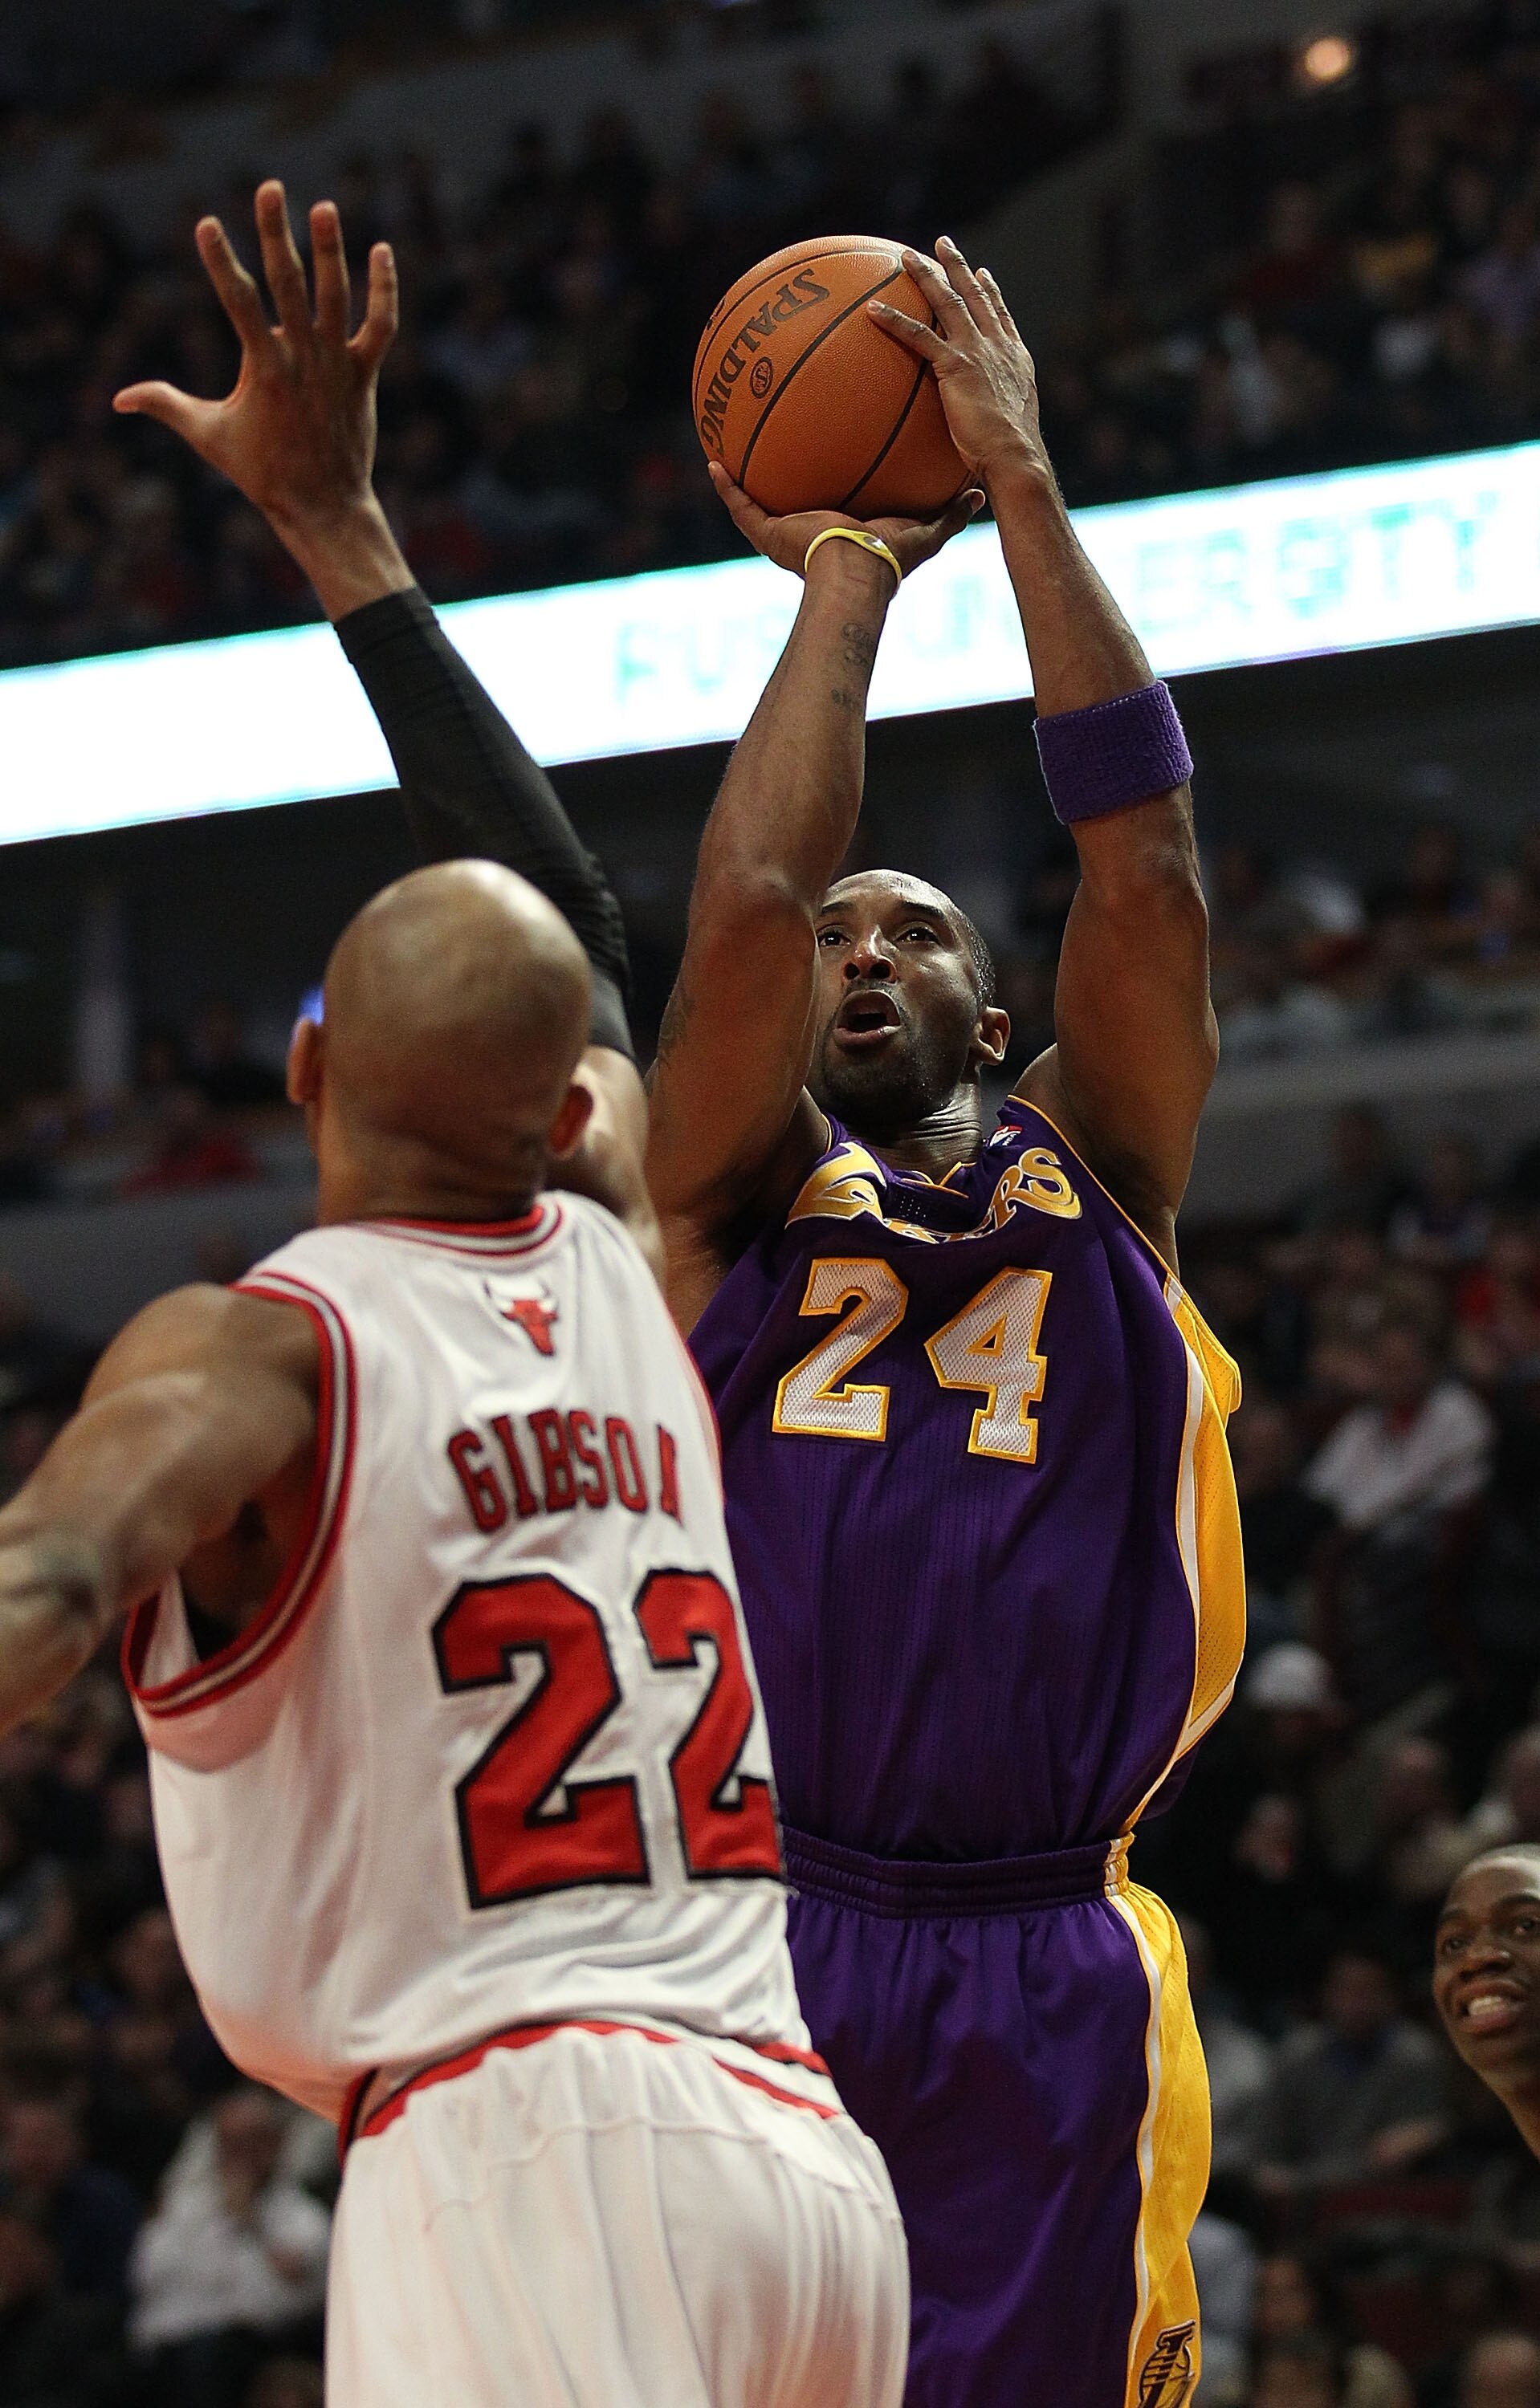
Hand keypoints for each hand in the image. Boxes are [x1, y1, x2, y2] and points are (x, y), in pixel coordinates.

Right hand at [113, 179, 397, 545]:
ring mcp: (337, 364)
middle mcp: (302, 357)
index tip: (207, 223)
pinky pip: (380, 327)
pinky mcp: (365, 374)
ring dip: (330, 251)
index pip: (236, 301)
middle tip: (269, 188)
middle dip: (276, 234)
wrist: (323, 506)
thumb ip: (167, 405)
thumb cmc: (263, 472)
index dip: (220, 261)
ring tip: (324, 206)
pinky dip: (384, 291)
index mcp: (263, 367)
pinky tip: (382, 251)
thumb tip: (118, 399)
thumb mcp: (209, 437)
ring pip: (336, 297)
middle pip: (288, 284)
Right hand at [706, 459, 982, 582]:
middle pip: (793, 494)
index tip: (832, 449)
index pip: (835, 498)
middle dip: (784, 470)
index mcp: (845, 530)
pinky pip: (739, 507)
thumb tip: (977, 494)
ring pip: (758, 500)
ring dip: (743, 477)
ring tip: (728, 440)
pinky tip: (712, 462)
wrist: (856, 571)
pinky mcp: (767, 534)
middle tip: (779, 432)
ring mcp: (785, 533)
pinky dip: (724, 487)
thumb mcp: (928, 530)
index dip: (831, 476)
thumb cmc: (889, 556)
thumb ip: (951, 512)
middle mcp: (811, 531)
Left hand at [867, 237, 1048, 492]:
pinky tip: (873, 309)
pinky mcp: (955, 365)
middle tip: (943, 243)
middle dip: (958, 266)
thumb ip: (998, 413)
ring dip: (925, 276)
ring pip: (947, 302)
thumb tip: (989, 433)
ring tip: (905, 258)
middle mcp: (997, 346)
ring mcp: (976, 351)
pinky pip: (918, 335)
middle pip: (974, 296)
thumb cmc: (1012, 453)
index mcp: (1014, 357)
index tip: (983, 273)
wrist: (1014, 453)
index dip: (990, 292)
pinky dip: (894, 320)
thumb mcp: (1011, 426)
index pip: (1000, 315)